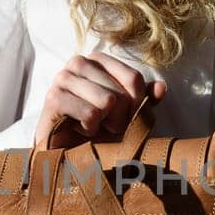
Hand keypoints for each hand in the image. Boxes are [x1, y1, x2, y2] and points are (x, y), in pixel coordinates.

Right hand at [33, 51, 166, 149]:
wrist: (68, 153)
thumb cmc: (99, 130)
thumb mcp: (128, 114)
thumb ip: (145, 99)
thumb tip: (161, 87)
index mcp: (97, 60)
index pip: (134, 78)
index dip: (136, 105)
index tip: (124, 117)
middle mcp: (78, 62)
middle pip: (121, 92)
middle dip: (118, 118)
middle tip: (104, 125)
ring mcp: (62, 78)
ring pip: (107, 101)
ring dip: (104, 123)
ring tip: (91, 126)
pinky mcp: (53, 99)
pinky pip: (90, 113)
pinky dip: (89, 129)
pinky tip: (78, 129)